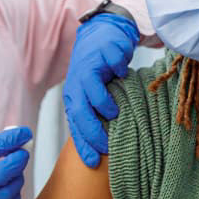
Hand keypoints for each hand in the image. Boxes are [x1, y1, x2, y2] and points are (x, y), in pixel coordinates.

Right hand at [0, 127, 32, 198]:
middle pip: (9, 177)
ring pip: (11, 195)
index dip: (14, 142)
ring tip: (10, 169)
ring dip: (17, 179)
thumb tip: (12, 138)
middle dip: (18, 161)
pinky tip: (7, 187)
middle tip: (18, 151)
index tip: (25, 133)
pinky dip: (12, 197)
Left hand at [63, 13, 139, 167]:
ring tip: (115, 113)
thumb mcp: (93, 94)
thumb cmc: (99, 70)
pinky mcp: (105, 53)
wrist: (102, 34)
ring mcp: (90, 67)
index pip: (75, 125)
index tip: (92, 163)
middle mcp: (77, 84)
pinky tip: (124, 75)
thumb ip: (96, 115)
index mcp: (74, 96)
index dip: (83, 145)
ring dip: (103, 104)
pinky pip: (113, 67)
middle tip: (107, 146)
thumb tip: (105, 146)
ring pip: (92, 90)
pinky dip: (120, 73)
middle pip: (80, 111)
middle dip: (92, 132)